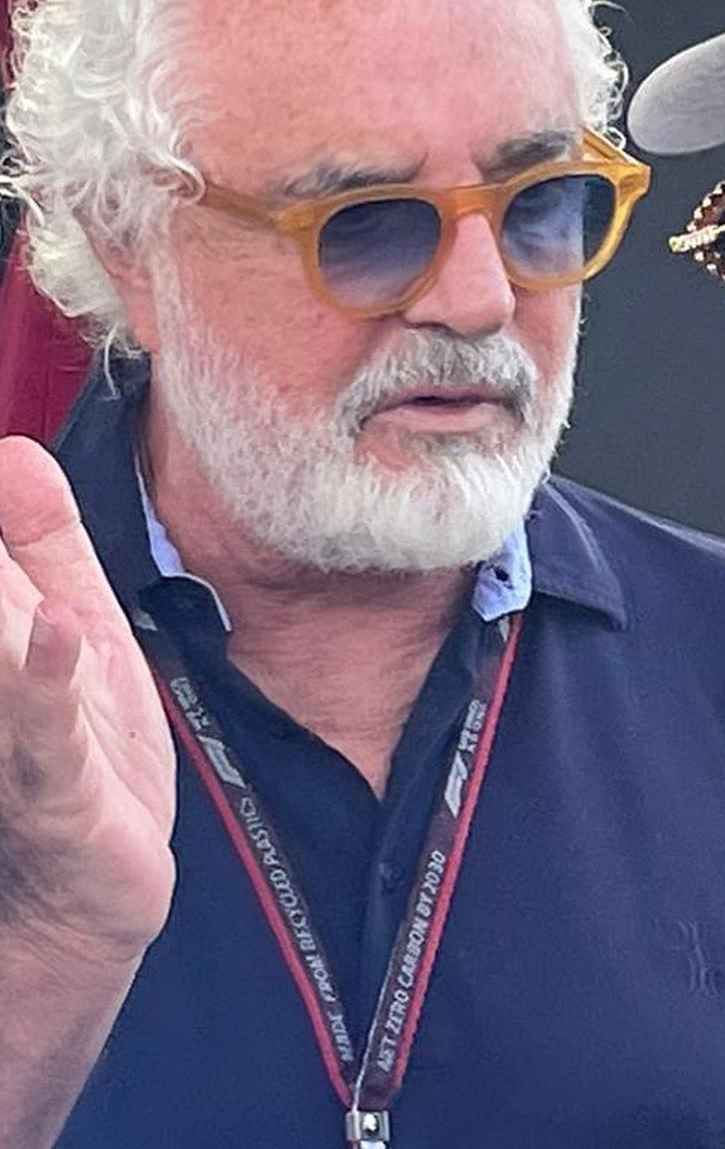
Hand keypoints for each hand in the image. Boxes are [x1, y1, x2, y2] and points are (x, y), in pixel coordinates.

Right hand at [0, 437, 175, 967]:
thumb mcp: (74, 629)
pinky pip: (47, 730)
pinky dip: (46, 676)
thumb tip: (12, 450)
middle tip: (29, 581)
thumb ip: (42, 543)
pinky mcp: (58, 787)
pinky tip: (54, 624)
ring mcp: (12, 739)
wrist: (89, 899)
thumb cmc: (82, 756)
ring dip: (0, 606)